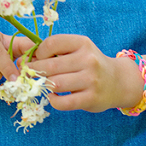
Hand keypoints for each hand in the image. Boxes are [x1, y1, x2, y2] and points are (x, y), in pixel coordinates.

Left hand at [27, 34, 142, 113]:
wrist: (118, 82)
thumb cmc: (91, 64)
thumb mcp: (79, 50)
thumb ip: (58, 51)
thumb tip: (27, 59)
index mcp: (83, 43)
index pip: (51, 43)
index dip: (38, 52)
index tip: (36, 59)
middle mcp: (88, 60)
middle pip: (50, 65)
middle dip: (35, 71)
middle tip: (29, 74)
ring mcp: (91, 80)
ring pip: (55, 84)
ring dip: (44, 86)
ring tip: (43, 85)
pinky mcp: (91, 98)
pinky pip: (63, 102)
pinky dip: (53, 101)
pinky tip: (53, 97)